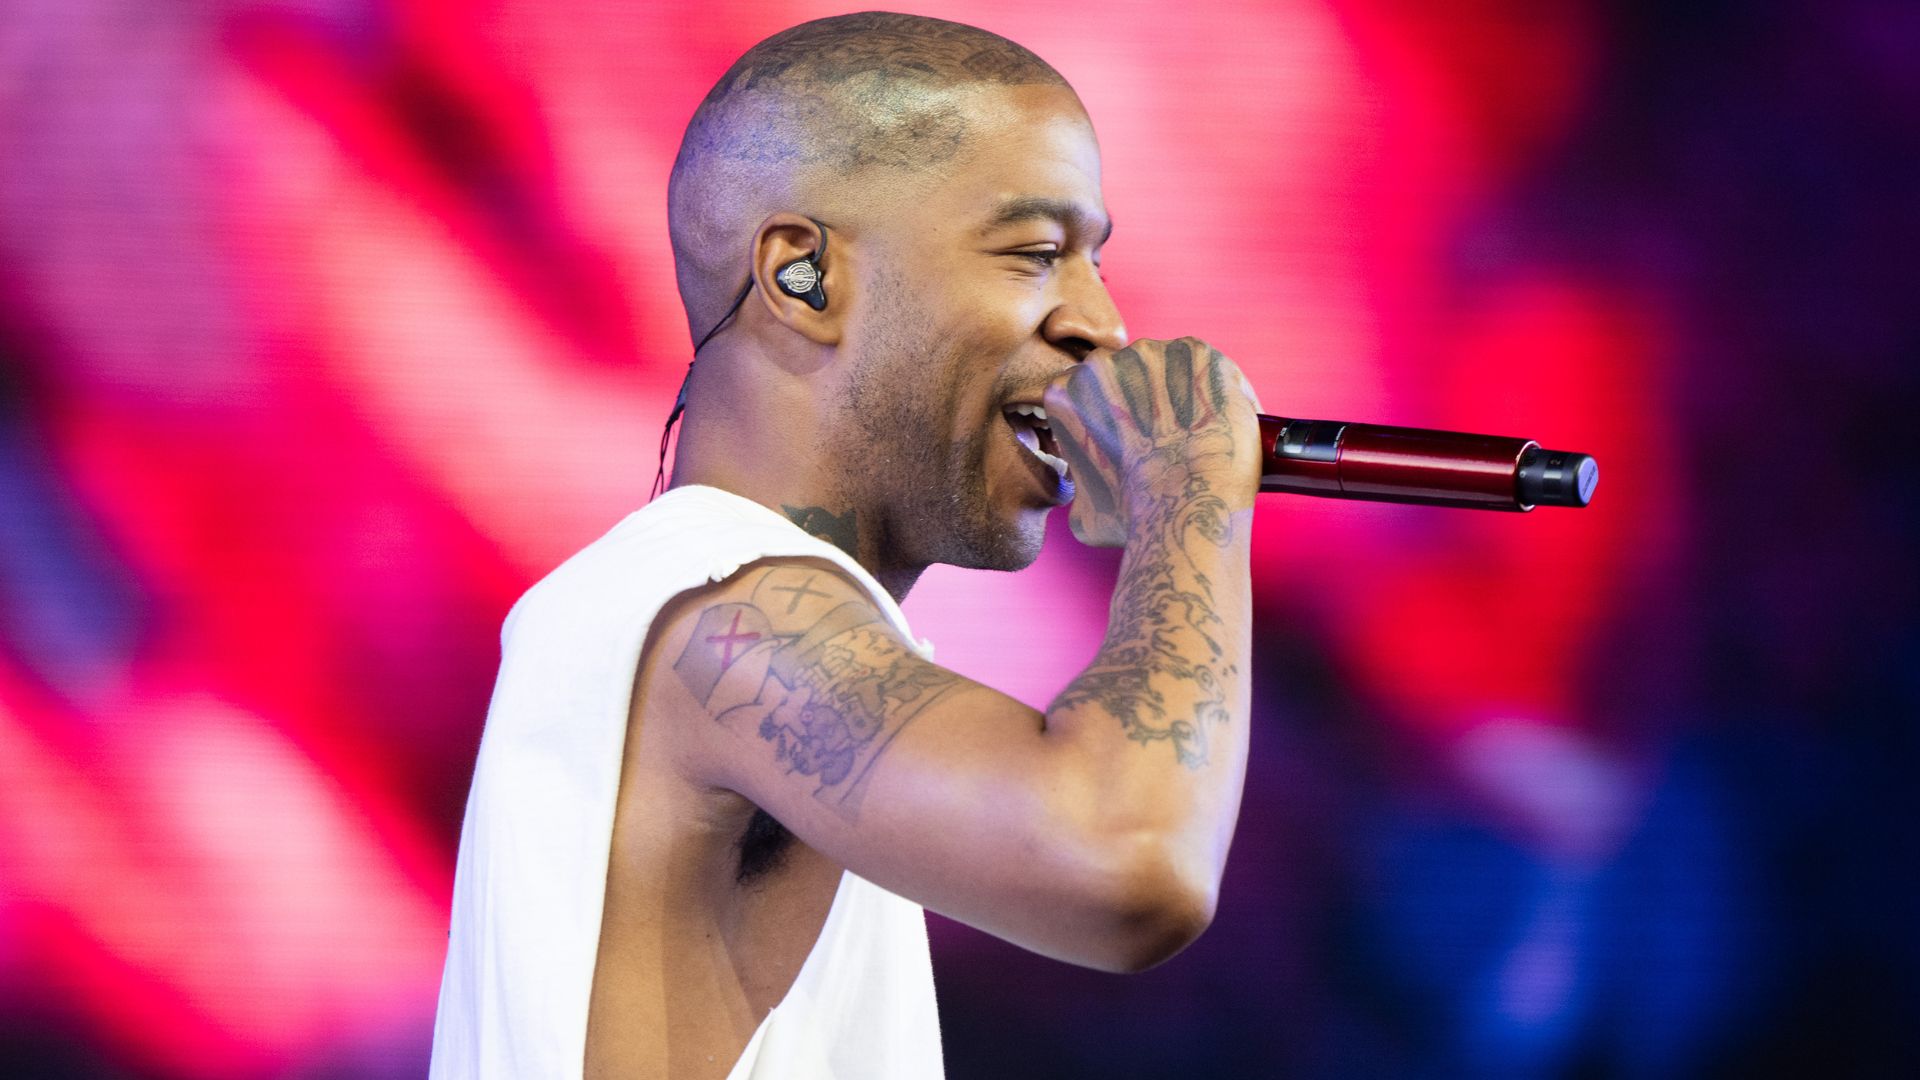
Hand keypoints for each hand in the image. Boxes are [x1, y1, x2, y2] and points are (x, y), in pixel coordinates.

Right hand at [1041, 337, 1261, 547]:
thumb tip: (1091, 490)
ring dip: (1181, 390)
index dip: (1113, 416)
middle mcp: (1103, 362)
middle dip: (1145, 397)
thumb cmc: (1135, 516)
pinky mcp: (1197, 353)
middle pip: (1127, 374)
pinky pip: (1208, 366)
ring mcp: (1151, 353)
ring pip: (1168, 366)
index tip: (1133, 438)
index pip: (1089, 393)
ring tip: (1198, 431)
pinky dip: (1218, 388)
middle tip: (1167, 437)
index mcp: (1065, 392)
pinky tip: (1221, 420)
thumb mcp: (1083, 511)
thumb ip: (1081, 484)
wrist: (1187, 506)